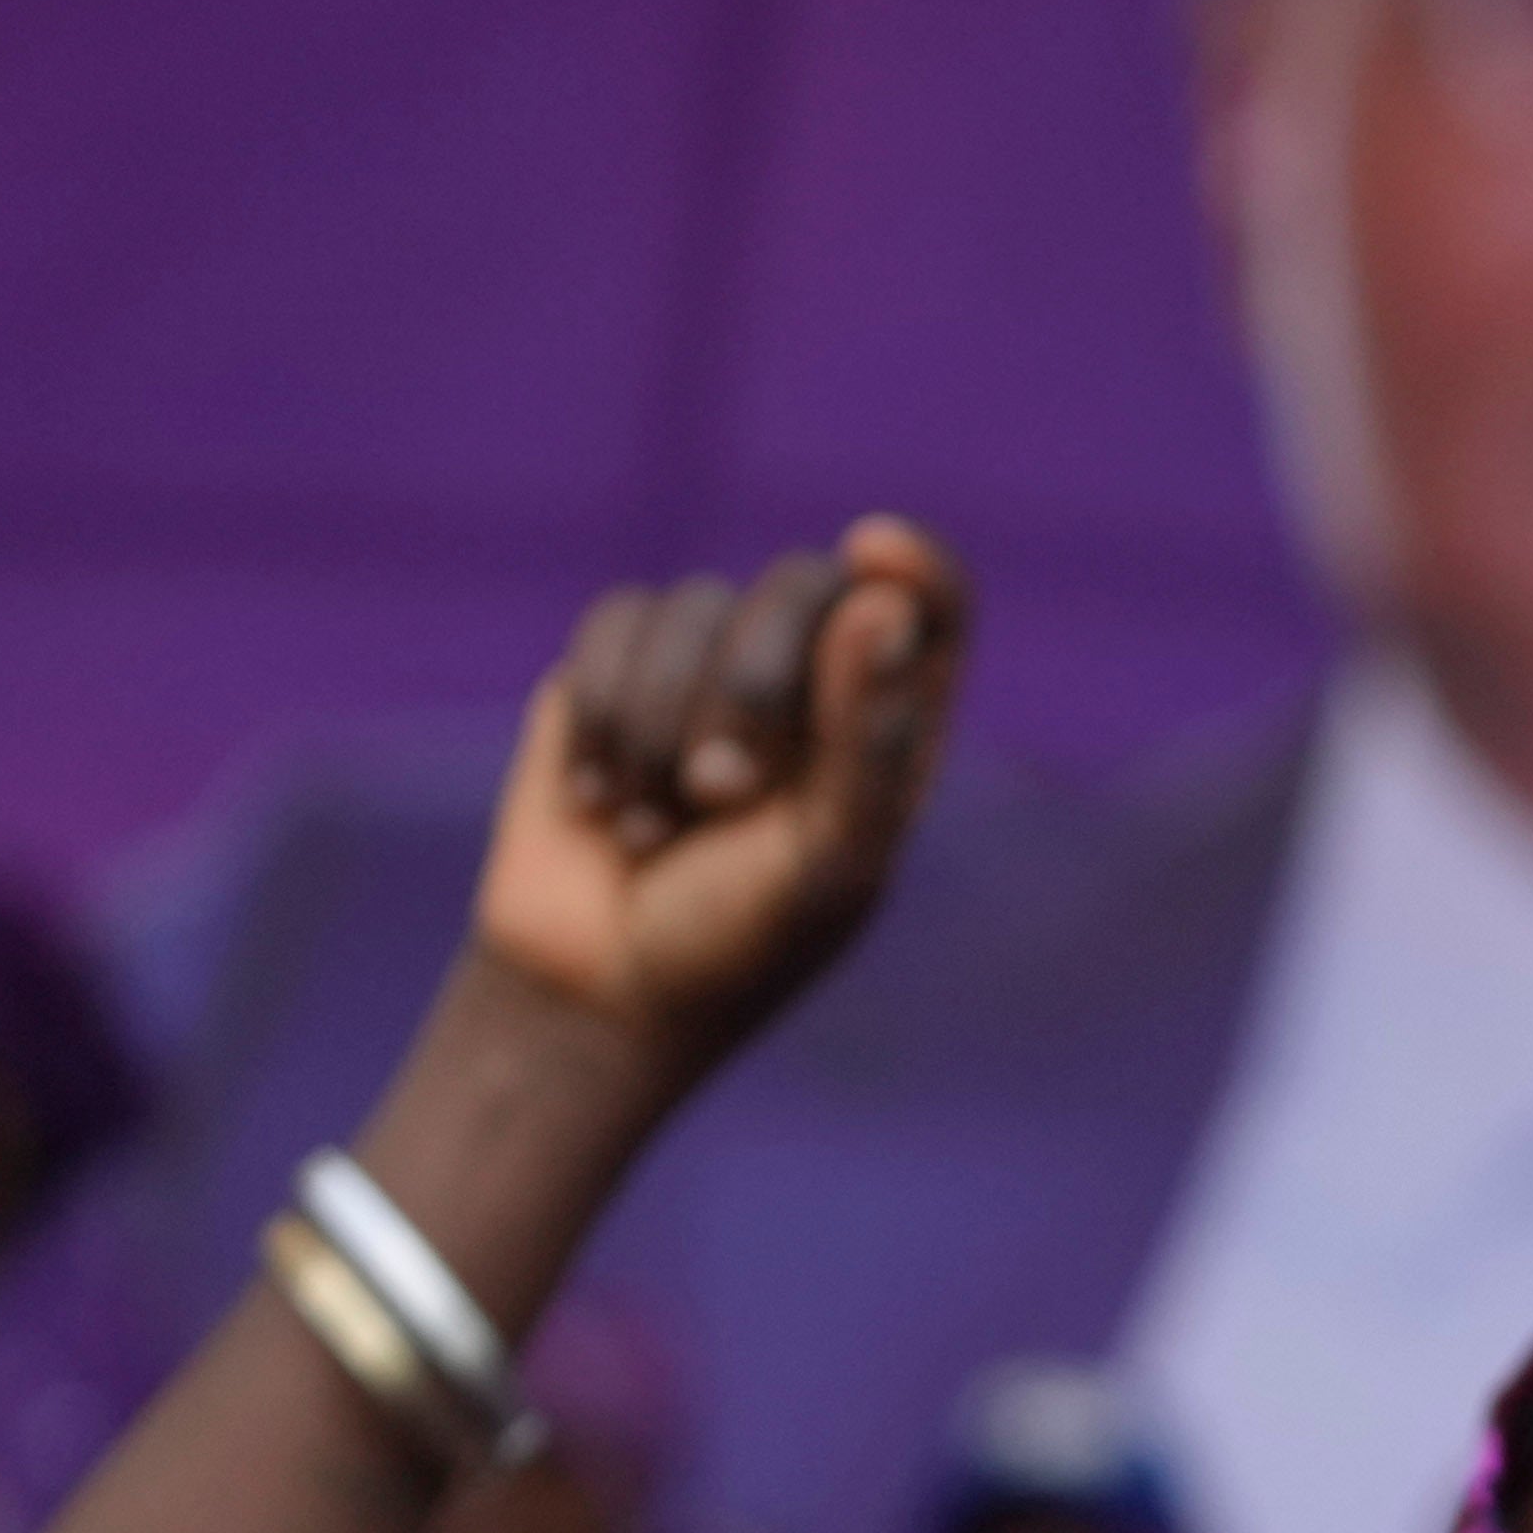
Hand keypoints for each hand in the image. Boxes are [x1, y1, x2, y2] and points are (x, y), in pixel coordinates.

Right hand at [460, 519, 968, 1098]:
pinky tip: (602, 799)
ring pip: (697, 603)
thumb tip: (882, 602)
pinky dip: (605, 709)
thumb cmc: (740, 938)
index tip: (873, 548)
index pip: (935, 608)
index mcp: (894, 729)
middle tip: (721, 792)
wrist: (598, 984)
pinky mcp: (615, 666)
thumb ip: (869, 738)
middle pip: (805, 584)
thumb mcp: (828, 857)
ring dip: (664, 722)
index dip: (917, 564)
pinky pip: (616, 620)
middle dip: (751, 682)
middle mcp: (811, 683)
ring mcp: (708, 667)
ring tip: (657, 828)